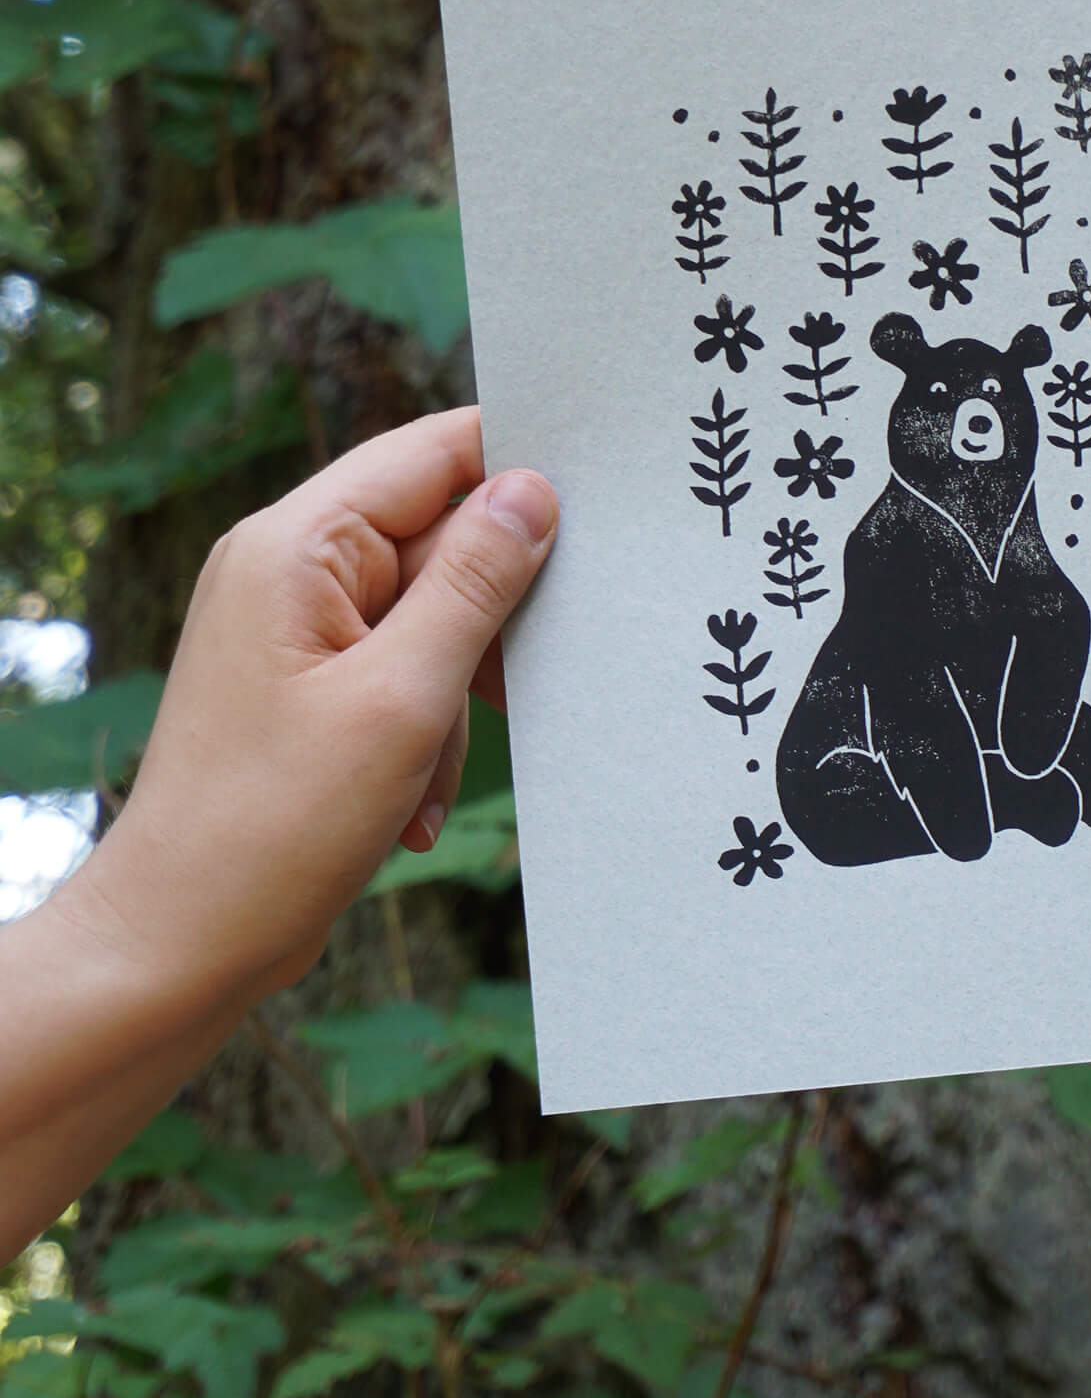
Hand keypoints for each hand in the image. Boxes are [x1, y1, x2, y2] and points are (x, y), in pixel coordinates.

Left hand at [64, 408, 556, 1008]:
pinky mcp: (313, 680)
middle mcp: (291, 566)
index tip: (604, 499)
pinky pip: (408, 663)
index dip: (520, 462)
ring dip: (463, 680)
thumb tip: (533, 490)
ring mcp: (299, 624)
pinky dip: (433, 719)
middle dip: (493, 605)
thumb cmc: (274, 825)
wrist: (180, 945)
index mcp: (297, 545)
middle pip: (441, 531)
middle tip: (534, 665)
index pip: (433, 453)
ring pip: (435, 606)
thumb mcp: (402, 698)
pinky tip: (417, 793)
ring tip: (436, 760)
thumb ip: (474, 583)